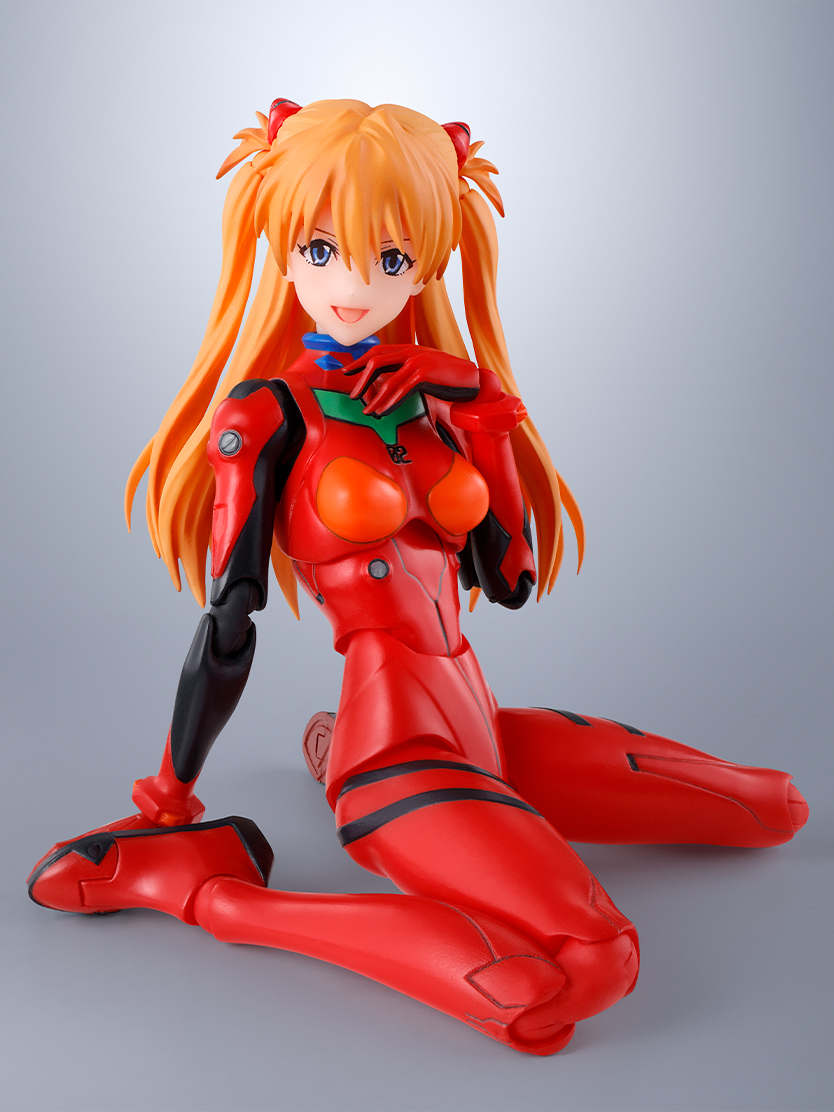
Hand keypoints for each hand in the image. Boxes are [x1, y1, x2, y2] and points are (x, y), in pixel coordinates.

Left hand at [343, 344, 479, 415]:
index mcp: (408, 349)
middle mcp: (410, 352)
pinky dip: (390, 403)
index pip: (377, 351)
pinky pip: (401, 391)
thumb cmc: (446, 378)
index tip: (346, 372)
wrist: (471, 379)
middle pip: (376, 361)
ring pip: (387, 380)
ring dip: (375, 399)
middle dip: (361, 379)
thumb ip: (405, 371)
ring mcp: (417, 362)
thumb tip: (386, 383)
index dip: (359, 361)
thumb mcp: (422, 370)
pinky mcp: (424, 374)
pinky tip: (383, 413)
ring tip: (367, 412)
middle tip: (352, 396)